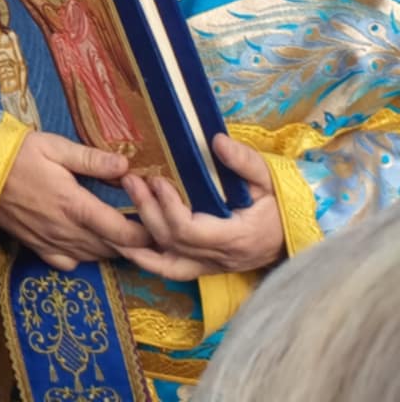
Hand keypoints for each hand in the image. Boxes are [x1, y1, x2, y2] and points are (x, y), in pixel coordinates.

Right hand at [0, 132, 151, 270]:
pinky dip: (82, 257)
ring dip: (110, 248)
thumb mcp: (54, 147)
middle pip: (113, 249)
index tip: (158, 224)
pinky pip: (68, 263)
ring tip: (118, 232)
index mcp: (75, 205)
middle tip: (142, 225)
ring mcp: (50, 242)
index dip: (147, 234)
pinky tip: (82, 240)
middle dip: (133, 241)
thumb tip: (126, 167)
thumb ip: (91, 159)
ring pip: (93, 257)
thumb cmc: (14, 153)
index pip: (124, 233)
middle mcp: (66, 231)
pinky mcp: (35, 246)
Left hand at [122, 134, 282, 279]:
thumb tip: (216, 141)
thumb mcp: (271, 178)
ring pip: (167, 262)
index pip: (191, 230)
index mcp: (237, 236)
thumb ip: (244, 161)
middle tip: (130, 180)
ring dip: (139, 239)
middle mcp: (221, 257)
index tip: (158, 181)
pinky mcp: (205, 267)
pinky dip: (147, 261)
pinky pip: (172, 271)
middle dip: (147, 210)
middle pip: (173, 242)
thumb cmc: (282, 204)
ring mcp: (212, 266)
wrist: (295, 235)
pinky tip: (125, 247)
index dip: (169, 207)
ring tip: (115, 212)